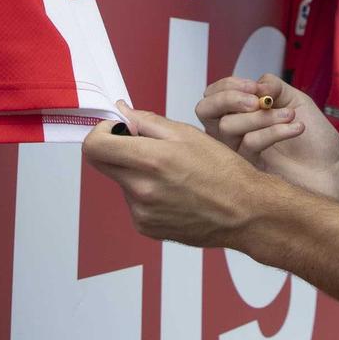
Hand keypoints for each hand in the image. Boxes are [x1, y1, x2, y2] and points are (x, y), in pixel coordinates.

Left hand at [83, 105, 264, 247]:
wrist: (244, 212)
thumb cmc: (223, 171)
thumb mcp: (188, 134)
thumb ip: (147, 122)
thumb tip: (122, 112)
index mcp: (150, 160)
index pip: (94, 146)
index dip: (100, 132)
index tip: (116, 129)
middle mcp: (140, 189)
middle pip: (102, 163)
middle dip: (117, 149)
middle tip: (144, 146)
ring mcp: (141, 212)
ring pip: (121, 181)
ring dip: (135, 172)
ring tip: (171, 174)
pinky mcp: (146, 227)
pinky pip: (134, 202)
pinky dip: (146, 193)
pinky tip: (173, 192)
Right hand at [196, 74, 338, 201]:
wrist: (333, 169)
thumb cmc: (314, 137)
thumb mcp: (295, 101)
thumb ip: (274, 87)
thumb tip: (256, 85)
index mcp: (241, 112)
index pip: (214, 94)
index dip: (229, 86)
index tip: (255, 87)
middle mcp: (234, 132)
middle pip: (205, 110)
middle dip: (228, 99)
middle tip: (257, 100)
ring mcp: (238, 153)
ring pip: (228, 127)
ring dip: (261, 116)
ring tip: (290, 115)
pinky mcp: (248, 170)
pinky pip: (249, 144)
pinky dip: (274, 131)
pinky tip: (296, 128)